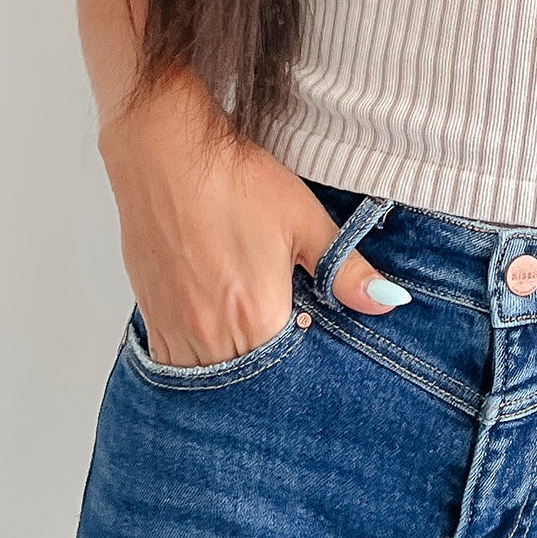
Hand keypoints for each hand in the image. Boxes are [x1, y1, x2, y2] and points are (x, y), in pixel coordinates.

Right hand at [99, 108, 410, 366]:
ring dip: (229, 373)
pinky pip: (171, 362)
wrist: (166, 152)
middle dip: (268, 381)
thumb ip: (345, 270)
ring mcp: (173, 327)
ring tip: (250, 347)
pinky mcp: (149, 313)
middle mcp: (210, 336)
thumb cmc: (236, 182)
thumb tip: (387, 301)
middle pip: (245, 385)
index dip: (304, 372)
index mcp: (256, 319)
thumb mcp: (305, 221)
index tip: (313, 357)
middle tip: (284, 355)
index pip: (288, 377)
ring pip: (206, 379)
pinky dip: (195, 359)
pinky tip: (214, 337)